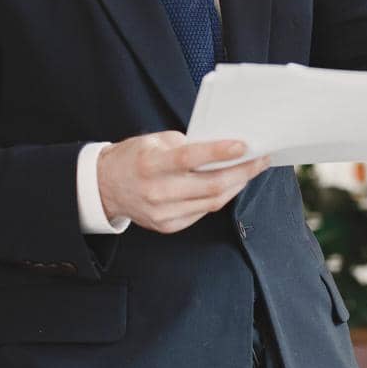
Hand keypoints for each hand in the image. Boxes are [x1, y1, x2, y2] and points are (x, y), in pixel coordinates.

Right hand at [97, 132, 269, 233]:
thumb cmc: (135, 157)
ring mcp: (162, 214)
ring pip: (212, 202)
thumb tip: (225, 147)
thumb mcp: (155, 141)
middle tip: (261, 158)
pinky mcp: (167, 226)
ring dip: (237, 185)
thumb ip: (187, 144)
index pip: (188, 158)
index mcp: (150, 164)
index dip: (218, 152)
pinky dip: (220, 197)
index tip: (244, 145)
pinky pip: (202, 212)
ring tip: (252, 170)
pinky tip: (232, 184)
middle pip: (210, 186)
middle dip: (242, 171)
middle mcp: (156, 192)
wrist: (105, 187)